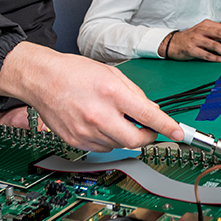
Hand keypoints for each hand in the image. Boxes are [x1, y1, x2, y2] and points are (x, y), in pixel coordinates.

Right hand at [0, 42, 183, 150]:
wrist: (41, 79)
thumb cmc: (73, 72)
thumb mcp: (110, 73)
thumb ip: (134, 93)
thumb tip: (151, 111)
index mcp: (111, 93)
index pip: (148, 116)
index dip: (168, 126)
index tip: (179, 133)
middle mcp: (99, 115)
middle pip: (137, 140)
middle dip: (148, 137)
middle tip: (148, 129)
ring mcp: (86, 132)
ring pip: (120, 145)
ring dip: (126, 135)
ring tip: (114, 117)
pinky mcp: (77, 141)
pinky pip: (103, 147)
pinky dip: (109, 138)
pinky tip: (100, 122)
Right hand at [165, 20, 220, 61]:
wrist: (173, 42)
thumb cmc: (190, 38)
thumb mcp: (202, 31)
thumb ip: (214, 34)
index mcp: (205, 24)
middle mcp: (201, 30)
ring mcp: (196, 40)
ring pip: (215, 45)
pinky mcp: (191, 49)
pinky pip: (206, 54)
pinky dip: (216, 58)